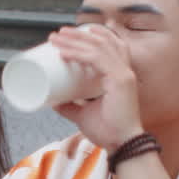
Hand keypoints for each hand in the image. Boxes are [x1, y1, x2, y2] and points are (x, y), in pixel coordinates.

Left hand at [48, 25, 143, 151]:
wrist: (121, 145)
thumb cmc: (108, 131)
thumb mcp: (83, 115)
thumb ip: (71, 107)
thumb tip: (53, 101)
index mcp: (120, 75)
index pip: (109, 46)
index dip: (90, 37)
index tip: (69, 35)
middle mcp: (124, 70)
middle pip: (103, 41)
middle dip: (79, 34)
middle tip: (59, 33)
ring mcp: (124, 74)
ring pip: (98, 46)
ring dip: (76, 39)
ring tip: (58, 37)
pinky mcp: (120, 80)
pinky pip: (97, 59)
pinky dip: (80, 53)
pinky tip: (65, 52)